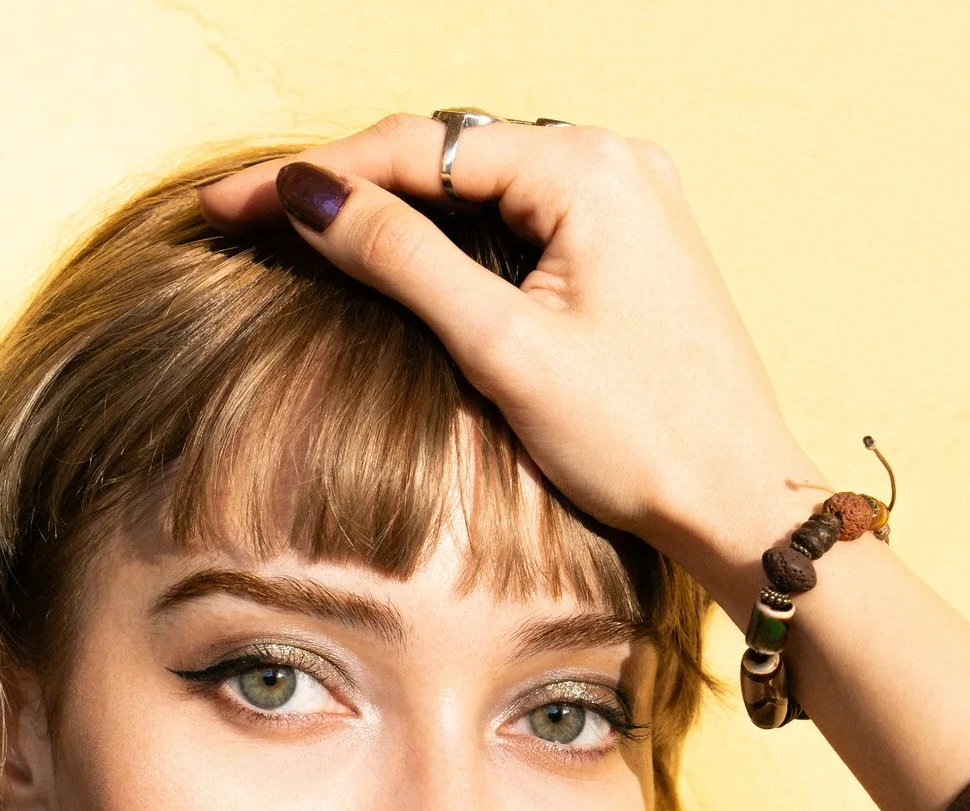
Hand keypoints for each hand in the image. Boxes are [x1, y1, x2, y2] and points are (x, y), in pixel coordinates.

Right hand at [199, 115, 820, 604]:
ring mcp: (630, 197)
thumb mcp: (504, 349)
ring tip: (305, 234)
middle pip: (446, 151)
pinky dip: (454, 234)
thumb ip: (402, 261)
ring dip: (396, 207)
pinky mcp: (633, 241)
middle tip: (250, 219)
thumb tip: (309, 196)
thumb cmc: (642, 439)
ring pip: (479, 182)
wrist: (741, 503)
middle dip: (348, 183)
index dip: (312, 176)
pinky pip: (521, 213)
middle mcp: (615, 160)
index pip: (415, 147)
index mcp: (588, 169)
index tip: (229, 207)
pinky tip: (399, 257)